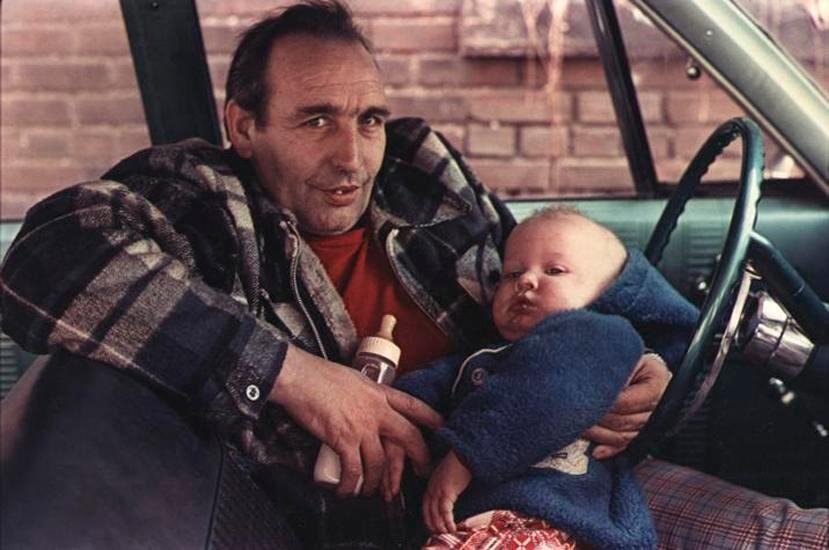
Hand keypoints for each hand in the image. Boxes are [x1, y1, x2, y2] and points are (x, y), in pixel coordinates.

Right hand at [270, 345, 441, 496]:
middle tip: (422, 473)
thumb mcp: (353, 379)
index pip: (414, 405)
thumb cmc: (319, 376)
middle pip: (409, 437)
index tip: (443, 427)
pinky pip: (354, 470)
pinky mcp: (344, 440)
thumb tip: (365, 403)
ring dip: (376, 482)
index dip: (431, 417)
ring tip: (370, 492)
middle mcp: (376, 410)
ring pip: (380, 462)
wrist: (299, 377)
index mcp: (380, 392)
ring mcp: (362, 426)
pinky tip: (346, 491)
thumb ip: (365, 394)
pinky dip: (351, 485)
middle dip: (419, 458)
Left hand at [422, 450, 471, 533]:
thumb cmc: (459, 462)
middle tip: (440, 533)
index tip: (433, 526)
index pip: (426, 506)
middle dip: (433, 525)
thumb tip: (450, 495)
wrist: (463, 454)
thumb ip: (445, 485)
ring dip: (441, 526)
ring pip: (436, 514)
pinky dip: (448, 521)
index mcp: (431, 484)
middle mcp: (432, 488)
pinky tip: (452, 527)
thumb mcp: (447, 475)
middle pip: (428, 512)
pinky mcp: (446, 492)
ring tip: (447, 533)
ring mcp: (438, 490)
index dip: (428, 518)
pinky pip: (445, 511)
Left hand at [583, 353, 670, 458]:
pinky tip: (596, 451)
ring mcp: (653, 422)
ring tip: (577, 429)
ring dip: (599, 435)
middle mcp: (660, 405)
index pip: (626, 401)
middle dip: (597, 420)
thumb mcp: (627, 356)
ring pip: (625, 436)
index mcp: (658, 382)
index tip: (583, 402)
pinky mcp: (644, 433)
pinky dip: (610, 449)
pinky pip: (627, 445)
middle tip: (574, 417)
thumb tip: (597, 385)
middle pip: (625, 421)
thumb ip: (616, 369)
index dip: (604, 404)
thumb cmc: (631, 358)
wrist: (643, 367)